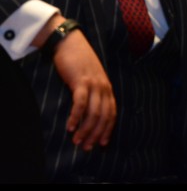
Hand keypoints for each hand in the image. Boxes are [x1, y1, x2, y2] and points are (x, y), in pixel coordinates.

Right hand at [52, 30, 116, 150]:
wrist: (70, 43)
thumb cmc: (78, 62)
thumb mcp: (90, 79)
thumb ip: (92, 93)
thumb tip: (87, 113)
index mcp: (107, 88)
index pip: (112, 113)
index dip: (107, 130)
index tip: (102, 144)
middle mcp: (104, 87)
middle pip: (104, 116)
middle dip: (96, 134)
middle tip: (86, 147)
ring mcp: (94, 84)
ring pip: (94, 112)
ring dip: (86, 129)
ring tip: (77, 141)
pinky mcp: (81, 81)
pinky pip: (81, 103)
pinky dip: (76, 116)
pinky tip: (70, 127)